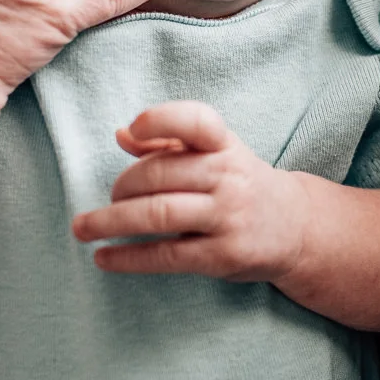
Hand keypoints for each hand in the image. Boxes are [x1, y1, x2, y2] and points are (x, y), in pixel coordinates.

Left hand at [72, 101, 309, 283]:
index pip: (198, 122)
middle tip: (111, 198)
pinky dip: (128, 257)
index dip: (162, 120)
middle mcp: (229, 177)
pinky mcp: (223, 255)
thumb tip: (122, 135)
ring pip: (158, 214)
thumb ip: (168, 143)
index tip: (135, 127)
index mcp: (224, 145)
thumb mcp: (215, 155)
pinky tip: (104, 258)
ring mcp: (228, 217)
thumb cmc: (240, 183)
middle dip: (123, 186)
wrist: (295, 228)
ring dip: (111, 222)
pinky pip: (166, 255)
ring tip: (84, 228)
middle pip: (162, 174)